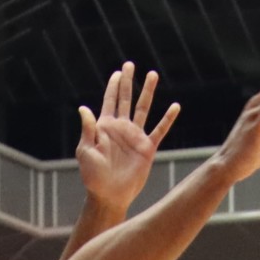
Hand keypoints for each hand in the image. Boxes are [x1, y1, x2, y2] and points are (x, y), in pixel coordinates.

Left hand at [76, 63, 179, 213]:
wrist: (109, 195)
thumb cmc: (93, 176)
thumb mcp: (85, 151)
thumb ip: (88, 130)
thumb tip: (84, 108)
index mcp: (105, 127)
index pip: (110, 101)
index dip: (113, 86)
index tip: (117, 72)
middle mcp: (121, 128)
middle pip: (126, 99)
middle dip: (128, 81)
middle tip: (130, 64)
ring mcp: (135, 137)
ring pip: (143, 109)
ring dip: (148, 92)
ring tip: (153, 75)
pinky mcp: (147, 148)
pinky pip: (160, 130)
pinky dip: (167, 118)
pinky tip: (175, 106)